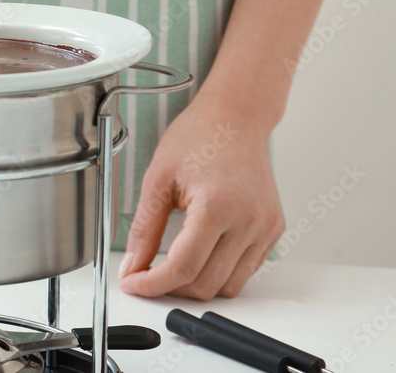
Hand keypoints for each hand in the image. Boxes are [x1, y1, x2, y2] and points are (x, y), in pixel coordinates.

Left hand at [119, 91, 285, 299]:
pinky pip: (246, 270)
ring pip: (229, 285)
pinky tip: (198, 253)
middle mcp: (249, 221)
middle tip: (145, 273)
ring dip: (196, 285)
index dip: (153, 284)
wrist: (235, 118)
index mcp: (217, 206)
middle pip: (206, 284)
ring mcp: (266, 227)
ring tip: (170, 265)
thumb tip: (132, 265)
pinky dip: (219, 272)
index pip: (184, 267)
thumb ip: (145, 228)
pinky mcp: (274, 229)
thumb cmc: (197, 137)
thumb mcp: (158, 179)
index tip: (133, 283)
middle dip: (170, 287)